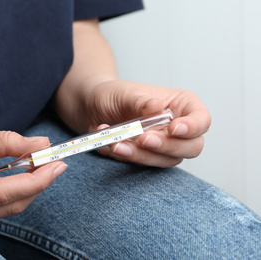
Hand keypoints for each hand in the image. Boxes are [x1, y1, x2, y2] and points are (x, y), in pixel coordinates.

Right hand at [0, 121, 66, 224]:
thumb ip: (4, 142)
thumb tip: (41, 144)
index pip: (1, 194)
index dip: (34, 180)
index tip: (56, 164)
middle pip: (9, 206)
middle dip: (39, 184)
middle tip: (56, 161)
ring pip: (8, 208)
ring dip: (31, 187)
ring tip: (44, 163)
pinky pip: (0, 207)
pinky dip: (18, 190)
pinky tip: (27, 172)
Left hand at [83, 80, 210, 166]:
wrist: (95, 108)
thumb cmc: (117, 96)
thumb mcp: (127, 93)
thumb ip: (142, 101)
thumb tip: (156, 107)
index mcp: (182, 106)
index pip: (202, 120)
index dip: (193, 127)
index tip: (174, 128)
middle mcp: (177, 129)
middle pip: (192, 147)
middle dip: (169, 146)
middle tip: (145, 138)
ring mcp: (164, 146)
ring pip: (166, 160)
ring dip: (143, 154)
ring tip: (120, 143)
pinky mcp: (146, 158)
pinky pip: (144, 163)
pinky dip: (129, 156)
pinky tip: (114, 145)